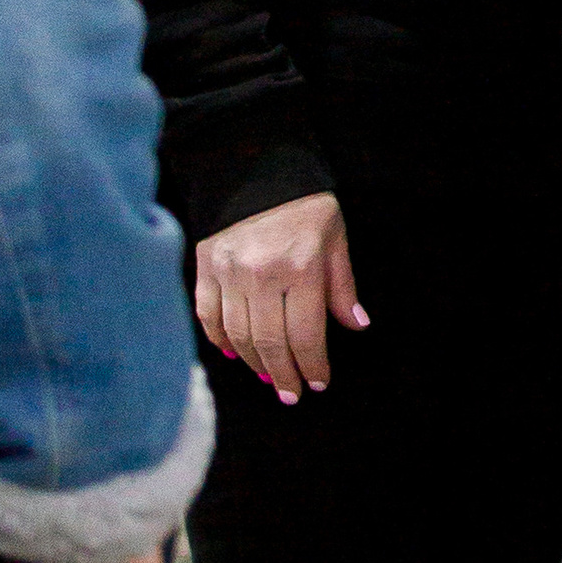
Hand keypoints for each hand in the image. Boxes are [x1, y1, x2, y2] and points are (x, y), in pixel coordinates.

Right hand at [193, 192, 364, 404]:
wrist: (255, 168)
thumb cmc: (305, 206)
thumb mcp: (336, 239)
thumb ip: (343, 286)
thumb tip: (356, 325)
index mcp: (300, 268)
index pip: (305, 335)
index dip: (312, 365)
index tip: (318, 382)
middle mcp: (261, 274)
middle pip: (270, 343)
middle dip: (284, 374)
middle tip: (292, 394)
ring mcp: (228, 272)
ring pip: (238, 335)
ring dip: (254, 363)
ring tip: (270, 378)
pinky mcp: (205, 266)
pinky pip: (208, 316)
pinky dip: (220, 340)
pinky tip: (234, 353)